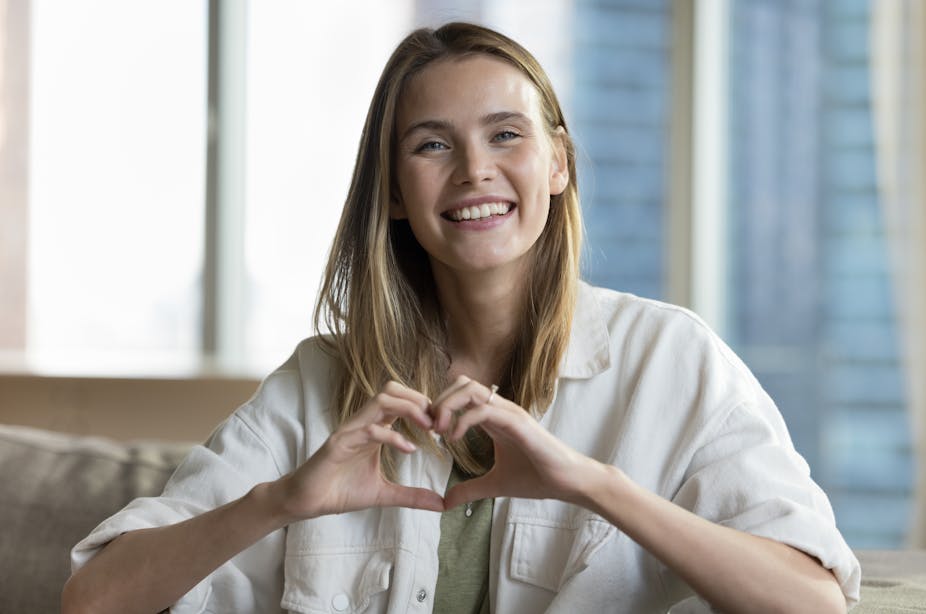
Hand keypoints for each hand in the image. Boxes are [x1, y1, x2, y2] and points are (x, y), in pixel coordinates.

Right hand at [275, 381, 444, 520]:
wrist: (306, 502)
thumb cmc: (340, 491)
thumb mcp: (384, 494)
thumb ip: (412, 496)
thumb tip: (441, 504)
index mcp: (373, 428)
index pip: (400, 400)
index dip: (424, 406)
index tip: (443, 425)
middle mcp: (362, 423)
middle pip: (392, 390)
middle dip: (419, 399)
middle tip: (438, 422)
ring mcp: (350, 430)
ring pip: (381, 400)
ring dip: (409, 409)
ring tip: (428, 428)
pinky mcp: (339, 444)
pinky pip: (368, 429)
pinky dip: (392, 436)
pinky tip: (409, 449)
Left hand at [430, 376, 597, 510]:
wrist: (568, 482)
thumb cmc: (537, 477)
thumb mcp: (495, 485)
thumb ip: (470, 490)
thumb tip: (446, 502)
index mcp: (494, 417)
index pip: (461, 393)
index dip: (441, 406)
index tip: (431, 431)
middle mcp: (501, 409)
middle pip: (462, 383)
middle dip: (440, 401)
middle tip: (431, 429)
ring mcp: (509, 413)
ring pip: (470, 389)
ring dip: (448, 406)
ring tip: (440, 431)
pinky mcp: (518, 423)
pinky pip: (483, 410)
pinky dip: (462, 421)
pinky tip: (453, 439)